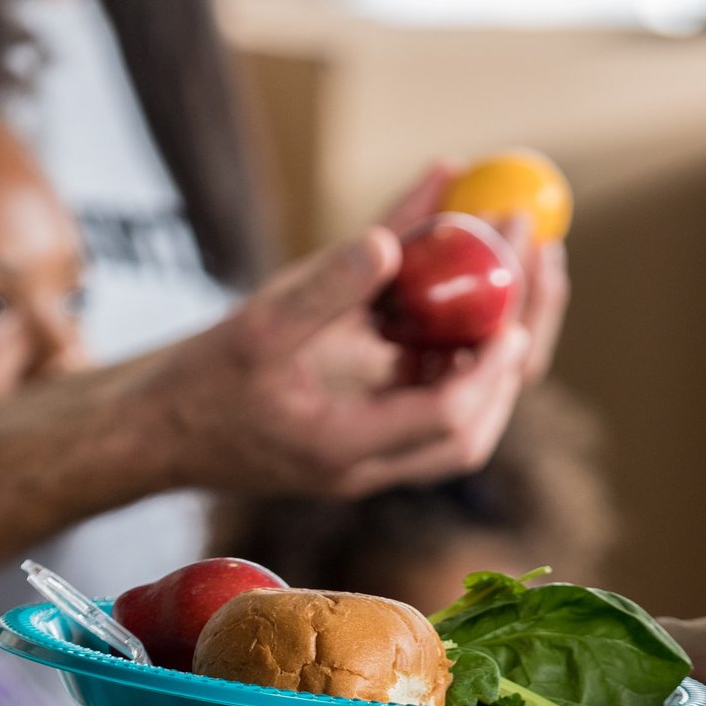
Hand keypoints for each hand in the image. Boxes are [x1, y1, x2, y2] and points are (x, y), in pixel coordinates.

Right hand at [136, 168, 556, 499]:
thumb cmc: (199, 387)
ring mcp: (373, 452)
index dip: (488, 369)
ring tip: (522, 264)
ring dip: (499, 348)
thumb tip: (394, 243)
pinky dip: (459, 343)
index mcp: (343, 449)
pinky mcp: (369, 430)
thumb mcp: (255, 328)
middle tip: (542, 270)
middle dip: (518, 351)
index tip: (513, 316)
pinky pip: (432, 390)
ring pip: (463, 413)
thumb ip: (324, 288)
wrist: (162, 437)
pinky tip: (468, 281)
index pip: (444, 420)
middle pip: (474, 425)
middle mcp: (370, 462)